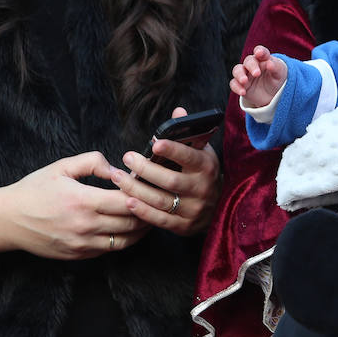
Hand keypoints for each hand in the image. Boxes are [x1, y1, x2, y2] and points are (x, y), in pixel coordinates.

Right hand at [0, 152, 148, 258]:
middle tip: (159, 202)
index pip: (127, 200)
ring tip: (150, 217)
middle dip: (148, 213)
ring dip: (141, 230)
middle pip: (131, 222)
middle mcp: (85, 225)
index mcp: (83, 200)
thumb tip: (117, 168)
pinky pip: (109, 250)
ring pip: (124, 241)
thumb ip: (92, 162)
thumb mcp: (61, 167)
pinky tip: (129, 230)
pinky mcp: (77, 255)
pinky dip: (123, 241)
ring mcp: (81, 244)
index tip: (151, 185)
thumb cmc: (34, 189)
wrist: (6, 220)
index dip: (144, 193)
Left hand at [114, 107, 220, 235]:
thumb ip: (189, 133)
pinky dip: (142, 211)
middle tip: (126, 157)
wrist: (219, 205)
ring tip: (118, 177)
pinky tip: (128, 201)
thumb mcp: (202, 152)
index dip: (173, 150)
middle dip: (146, 169)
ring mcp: (193, 209)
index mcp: (206, 166)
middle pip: (170, 180)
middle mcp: (202, 188)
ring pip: (161, 200)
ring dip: (136, 189)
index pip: (189, 157)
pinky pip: (160, 220)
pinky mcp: (184, 226)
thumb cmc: (203, 173)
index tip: (154, 143)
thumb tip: (178, 111)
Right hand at [230, 45, 287, 108]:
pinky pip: (234, 84)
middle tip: (257, 73)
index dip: (260, 51)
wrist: (272, 93)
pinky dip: (237, 87)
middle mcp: (253, 64)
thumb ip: (276, 67)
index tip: (259, 53)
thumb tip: (270, 63)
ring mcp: (245, 74)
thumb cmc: (276, 78)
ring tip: (244, 81)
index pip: (261, 52)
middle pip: (248, 61)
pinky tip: (243, 92)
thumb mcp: (280, 72)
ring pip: (237, 70)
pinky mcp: (240, 85)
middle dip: (251, 66)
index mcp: (263, 59)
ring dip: (240, 75)